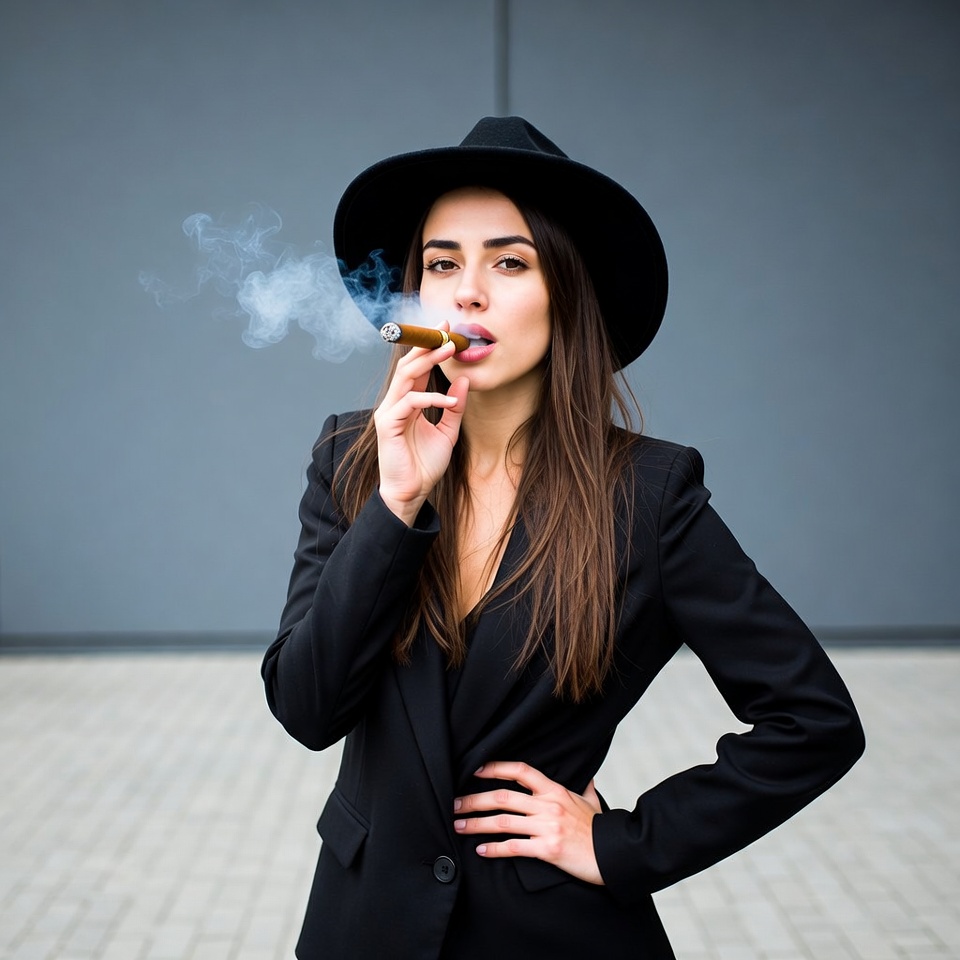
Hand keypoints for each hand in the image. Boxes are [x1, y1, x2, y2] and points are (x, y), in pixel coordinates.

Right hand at [374, 326, 468, 524]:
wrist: (411, 493)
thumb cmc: (425, 465)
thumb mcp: (448, 432)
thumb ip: (455, 407)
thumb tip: (464, 380)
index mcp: (408, 402)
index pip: (417, 367)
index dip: (430, 348)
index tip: (448, 332)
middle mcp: (395, 402)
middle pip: (409, 365)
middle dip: (428, 346)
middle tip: (448, 332)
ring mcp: (389, 412)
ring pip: (406, 376)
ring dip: (428, 361)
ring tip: (450, 351)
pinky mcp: (387, 424)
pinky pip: (411, 402)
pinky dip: (433, 398)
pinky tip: (450, 401)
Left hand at [453, 761, 603, 884]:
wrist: (615, 855)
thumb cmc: (601, 830)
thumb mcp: (592, 803)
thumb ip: (585, 790)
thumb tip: (588, 779)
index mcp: (555, 790)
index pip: (521, 771)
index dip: (496, 767)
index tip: (476, 770)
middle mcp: (548, 805)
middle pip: (502, 797)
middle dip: (474, 800)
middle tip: (455, 804)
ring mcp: (547, 827)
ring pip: (502, 821)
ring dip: (476, 824)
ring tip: (458, 827)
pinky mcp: (547, 849)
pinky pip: (514, 847)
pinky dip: (494, 849)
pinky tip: (481, 851)